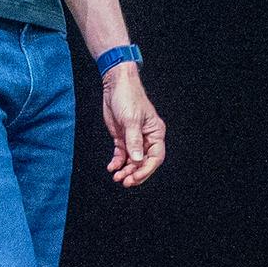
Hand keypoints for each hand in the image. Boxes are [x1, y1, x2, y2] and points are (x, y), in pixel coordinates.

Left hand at [101, 67, 165, 187]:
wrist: (115, 84)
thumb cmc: (128, 97)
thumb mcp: (131, 120)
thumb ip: (134, 141)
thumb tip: (138, 160)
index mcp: (155, 133)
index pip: (155, 157)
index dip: (146, 170)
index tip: (135, 178)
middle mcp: (147, 138)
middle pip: (144, 162)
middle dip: (135, 173)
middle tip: (124, 181)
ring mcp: (134, 139)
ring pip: (132, 161)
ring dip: (125, 170)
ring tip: (116, 177)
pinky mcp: (122, 137)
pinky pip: (122, 155)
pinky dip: (117, 162)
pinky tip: (111, 167)